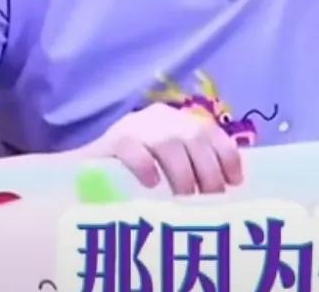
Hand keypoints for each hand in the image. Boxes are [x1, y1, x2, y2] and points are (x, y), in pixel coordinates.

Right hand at [90, 104, 243, 195]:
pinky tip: (151, 184)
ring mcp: (135, 126)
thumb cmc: (131, 178)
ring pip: (168, 142)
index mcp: (177, 122)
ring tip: (184, 197)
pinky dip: (145, 165)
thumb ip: (190, 170)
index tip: (235, 182)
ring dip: (182, 172)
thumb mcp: (165, 168)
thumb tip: (225, 195)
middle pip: (194, 135)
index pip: (209, 131)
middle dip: (208, 168)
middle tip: (211, 199)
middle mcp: (160, 118)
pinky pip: (132, 147)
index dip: (226, 154)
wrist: (83, 173)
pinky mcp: (112, 140)